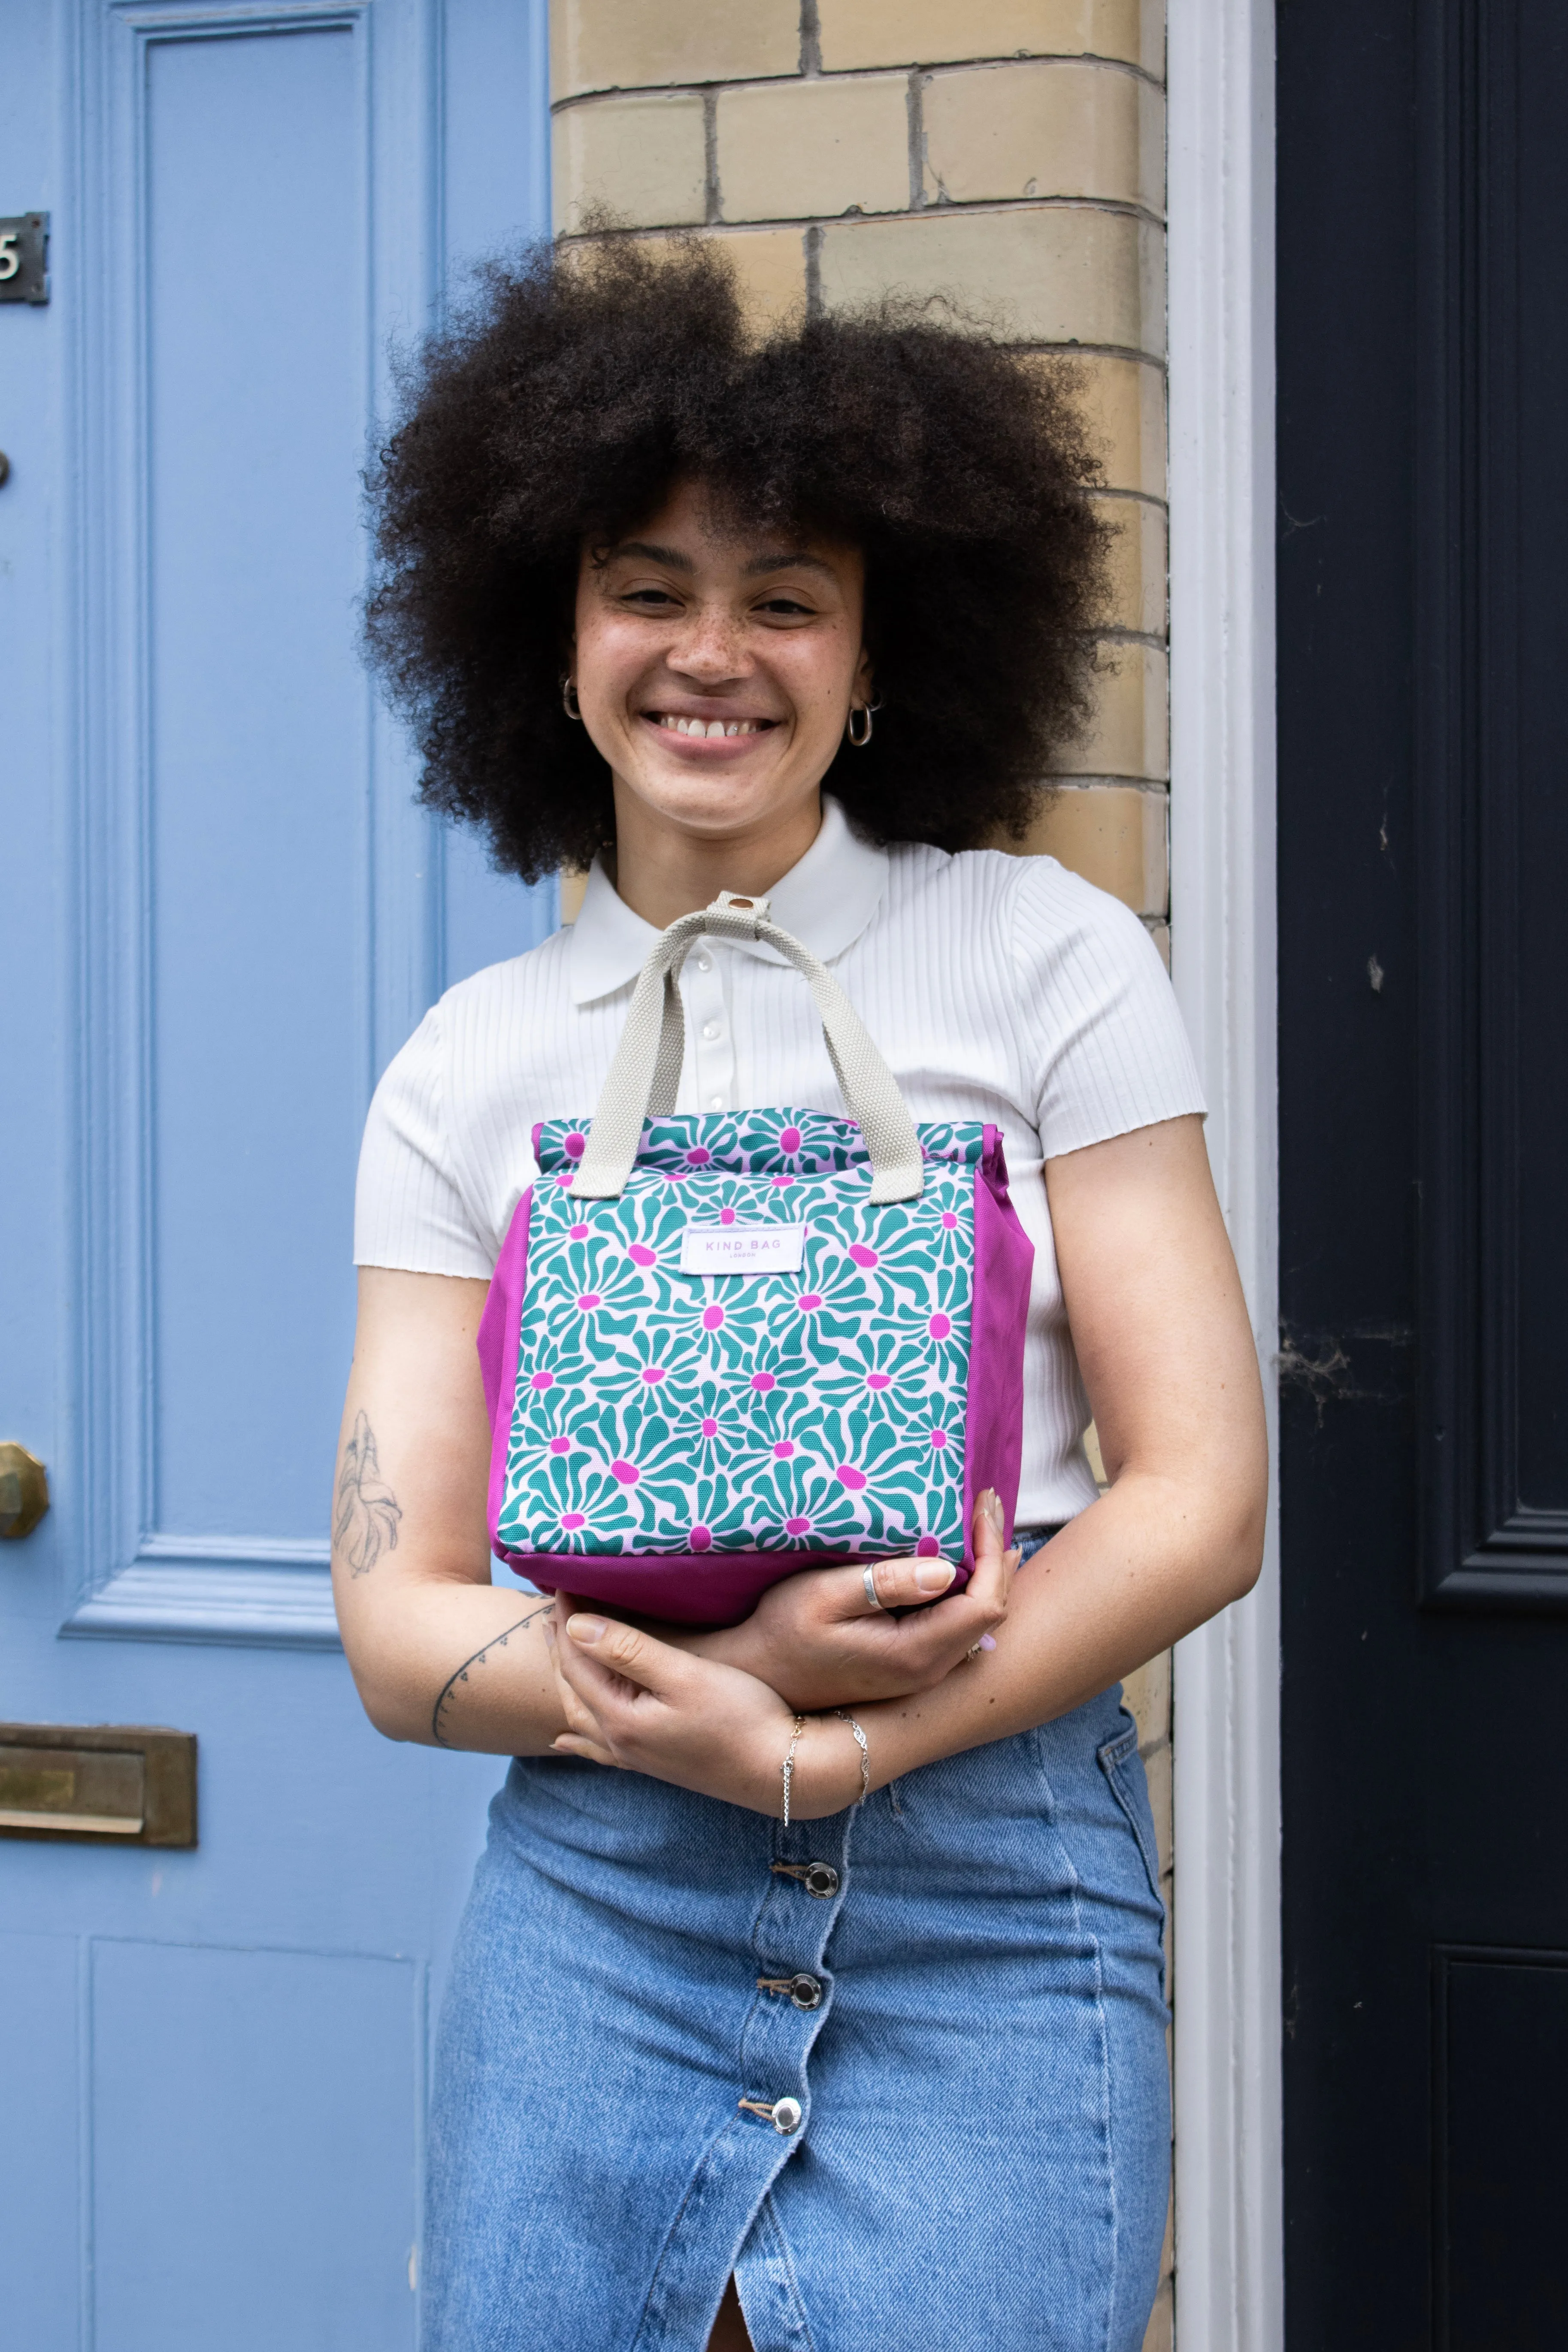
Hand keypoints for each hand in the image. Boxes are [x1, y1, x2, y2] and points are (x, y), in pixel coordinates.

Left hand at [547, 1604, 862, 1817]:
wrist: (780, 1770)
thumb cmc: (740, 1716)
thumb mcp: (684, 1674)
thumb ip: (628, 1650)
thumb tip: (575, 1627)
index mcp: (619, 1717)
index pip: (577, 1660)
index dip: (568, 1619)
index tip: (563, 1583)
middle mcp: (618, 1741)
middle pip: (572, 1687)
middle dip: (561, 1647)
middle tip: (554, 1608)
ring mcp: (635, 1757)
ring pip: (581, 1715)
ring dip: (567, 1680)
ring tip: (559, 1650)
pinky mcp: (653, 1765)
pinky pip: (597, 1748)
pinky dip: (577, 1736)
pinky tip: (565, 1738)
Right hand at [669, 1490, 1020, 1710]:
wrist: (759, 1677)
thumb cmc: (783, 1631)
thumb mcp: (823, 1596)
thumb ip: (885, 1583)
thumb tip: (946, 1569)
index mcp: (915, 1653)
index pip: (984, 1604)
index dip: (991, 1553)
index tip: (981, 1506)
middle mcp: (929, 1669)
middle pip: (990, 1613)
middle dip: (997, 1556)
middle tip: (990, 1503)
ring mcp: (922, 1673)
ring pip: (978, 1621)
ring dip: (985, 1572)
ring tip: (983, 1524)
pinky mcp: (910, 1667)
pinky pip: (958, 1627)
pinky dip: (967, 1589)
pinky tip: (959, 1562)